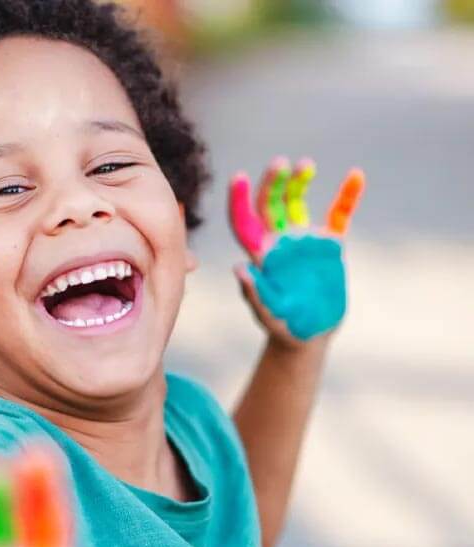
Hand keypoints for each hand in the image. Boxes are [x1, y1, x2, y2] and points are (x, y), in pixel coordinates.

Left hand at [228, 157, 364, 348]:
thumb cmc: (283, 327)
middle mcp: (279, 242)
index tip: (237, 177)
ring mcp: (304, 240)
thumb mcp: (268, 314)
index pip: (244, 222)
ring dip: (300, 181)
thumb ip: (255, 293)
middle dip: (273, 182)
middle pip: (270, 204)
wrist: (309, 336)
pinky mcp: (330, 246)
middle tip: (281, 163)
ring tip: (306, 165)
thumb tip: (239, 268)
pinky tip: (356, 175)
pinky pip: (340, 214)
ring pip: (297, 202)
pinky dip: (348, 196)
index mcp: (260, 255)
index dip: (239, 200)